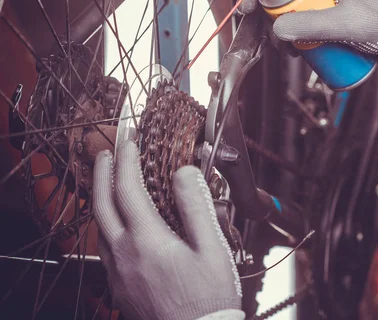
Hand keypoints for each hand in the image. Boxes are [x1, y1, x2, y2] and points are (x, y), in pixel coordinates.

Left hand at [93, 140, 241, 319]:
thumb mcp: (212, 248)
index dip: (126, 161)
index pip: (128, 189)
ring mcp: (118, 274)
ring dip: (102, 200)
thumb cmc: (208, 298)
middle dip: (101, 174)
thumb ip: (196, 206)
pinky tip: (121, 227)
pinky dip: (108, 226)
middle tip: (105, 154)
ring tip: (111, 186)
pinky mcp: (120, 289)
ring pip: (100, 229)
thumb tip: (185, 172)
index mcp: (147, 241)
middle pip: (101, 205)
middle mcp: (125, 255)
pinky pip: (106, 250)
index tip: (129, 143)